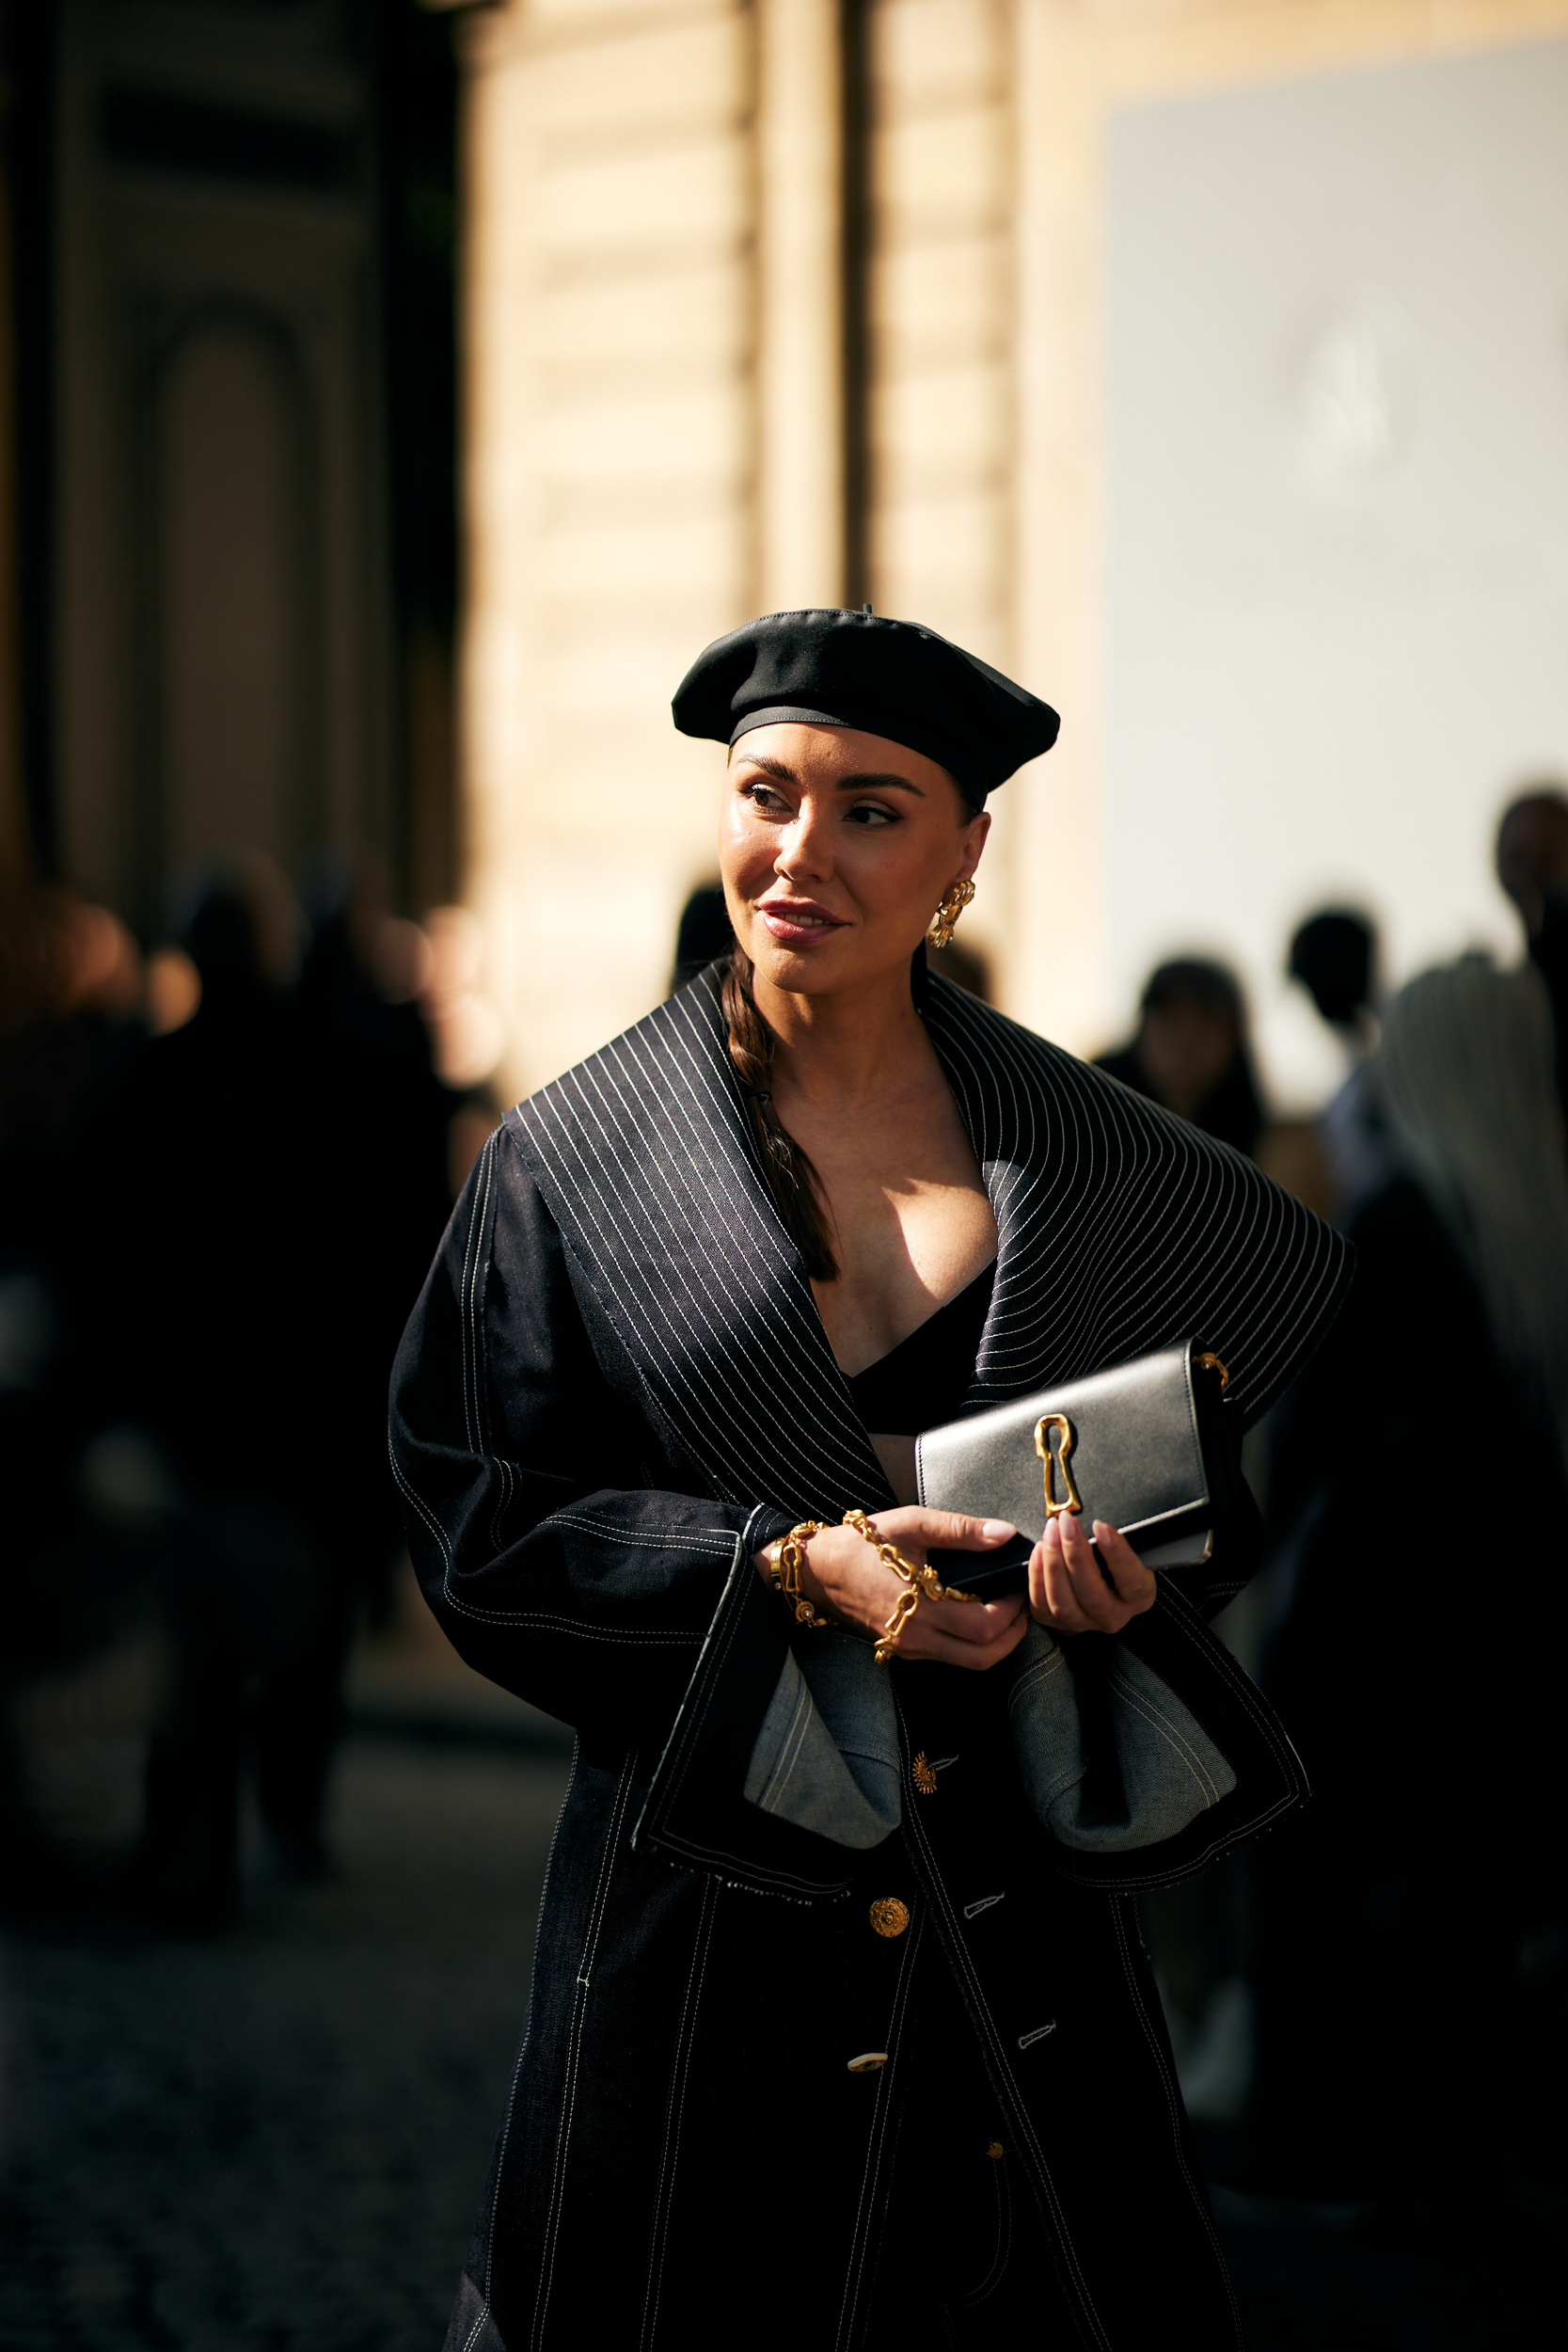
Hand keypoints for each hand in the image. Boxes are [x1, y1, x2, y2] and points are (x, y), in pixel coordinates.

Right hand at [756, 1509, 1027, 1669]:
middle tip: (1020, 1605)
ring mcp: (909, 1647)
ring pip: (968, 1662)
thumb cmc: (862, 1544)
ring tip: (1002, 1609)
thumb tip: (1004, 1534)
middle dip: (1012, 1634)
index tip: (1017, 1585)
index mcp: (920, 1607)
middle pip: (983, 1657)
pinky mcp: (902, 1648)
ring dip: (994, 1642)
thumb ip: (960, 1530)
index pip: (983, 1627)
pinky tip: (973, 1613)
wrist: (817, 1570)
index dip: (1011, 1610)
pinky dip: (971, 1642)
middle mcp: (915, 1637)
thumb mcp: (911, 1524)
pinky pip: (948, 1656)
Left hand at [1026, 1513, 1156, 1635]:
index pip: (1132, 1581)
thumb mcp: (1128, 1546)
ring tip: (1051, 1531)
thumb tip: (1102, 1524)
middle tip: (1067, 1522)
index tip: (1101, 1526)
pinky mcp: (1057, 1622)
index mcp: (1138, 1597)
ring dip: (1053, 1563)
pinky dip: (1037, 1575)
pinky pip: (1041, 1604)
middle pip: (1091, 1594)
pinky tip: (1039, 1550)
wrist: (1099, 1576)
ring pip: (1063, 1603)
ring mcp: (1084, 1623)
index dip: (1116, 1554)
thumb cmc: (1113, 1555)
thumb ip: (1117, 1539)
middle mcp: (1113, 1616)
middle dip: (1075, 1554)